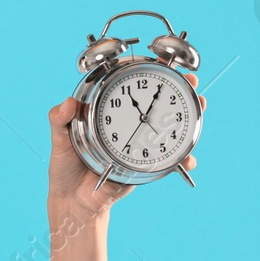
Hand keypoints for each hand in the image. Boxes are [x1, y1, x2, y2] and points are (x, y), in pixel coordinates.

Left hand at [46, 72, 205, 215]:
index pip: (131, 87)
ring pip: (170, 126)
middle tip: (190, 81)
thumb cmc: (65, 167)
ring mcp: (140, 144)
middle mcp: (129, 126)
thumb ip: (60, 121)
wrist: (73, 201)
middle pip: (159, 103)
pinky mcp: (145, 165)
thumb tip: (67, 104)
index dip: (148, 72)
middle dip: (180, 88)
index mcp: (109, 114)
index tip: (163, 59)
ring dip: (189, 116)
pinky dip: (183, 159)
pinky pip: (168, 159)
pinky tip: (189, 158)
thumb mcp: (60, 140)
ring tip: (199, 106)